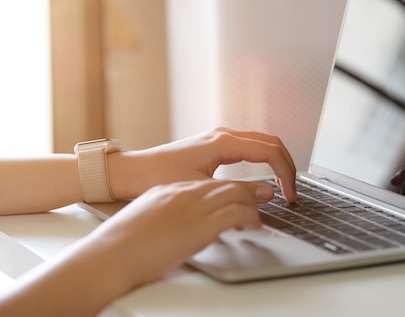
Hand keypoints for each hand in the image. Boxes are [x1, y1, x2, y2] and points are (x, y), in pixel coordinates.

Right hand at [89, 179, 275, 285]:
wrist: (110, 254)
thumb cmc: (122, 244)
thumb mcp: (147, 219)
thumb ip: (167, 214)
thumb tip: (180, 224)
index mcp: (171, 190)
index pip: (209, 183)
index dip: (228, 189)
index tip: (238, 197)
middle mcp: (184, 193)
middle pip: (227, 184)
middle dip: (248, 191)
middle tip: (260, 198)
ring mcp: (193, 208)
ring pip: (236, 194)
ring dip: (253, 203)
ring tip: (260, 214)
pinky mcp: (201, 225)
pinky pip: (237, 213)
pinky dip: (251, 217)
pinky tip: (254, 225)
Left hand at [111, 127, 296, 202]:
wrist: (131, 172)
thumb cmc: (158, 178)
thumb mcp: (202, 189)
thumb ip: (238, 191)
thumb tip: (268, 194)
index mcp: (223, 142)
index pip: (270, 151)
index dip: (285, 173)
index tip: (289, 195)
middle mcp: (224, 136)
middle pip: (271, 143)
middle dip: (287, 167)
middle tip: (292, 193)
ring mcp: (220, 140)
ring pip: (262, 145)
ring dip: (276, 164)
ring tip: (282, 188)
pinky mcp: (215, 147)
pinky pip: (250, 150)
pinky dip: (263, 164)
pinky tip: (262, 183)